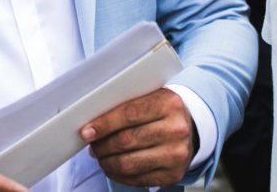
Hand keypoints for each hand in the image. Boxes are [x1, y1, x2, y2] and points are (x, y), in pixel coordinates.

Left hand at [80, 88, 195, 187]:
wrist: (190, 127)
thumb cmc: (161, 110)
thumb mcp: (150, 96)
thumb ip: (125, 103)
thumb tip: (92, 122)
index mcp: (169, 103)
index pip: (129, 114)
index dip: (104, 124)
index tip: (87, 131)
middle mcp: (176, 129)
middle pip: (127, 140)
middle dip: (102, 145)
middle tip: (91, 144)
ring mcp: (176, 154)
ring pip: (129, 163)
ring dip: (107, 161)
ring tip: (100, 156)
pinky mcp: (173, 174)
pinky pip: (137, 179)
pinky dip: (118, 175)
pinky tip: (112, 167)